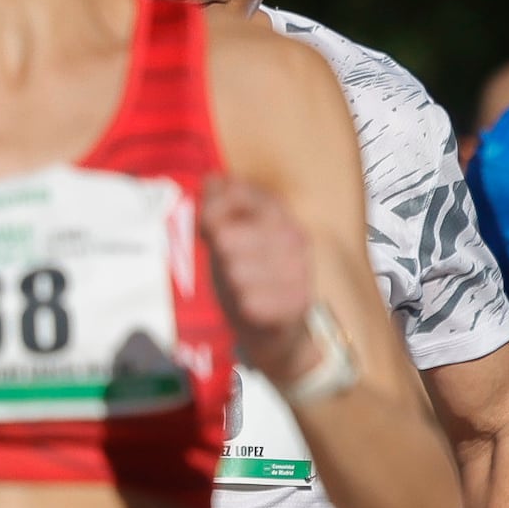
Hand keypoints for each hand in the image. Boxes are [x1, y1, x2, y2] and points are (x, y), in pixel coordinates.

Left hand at [201, 175, 322, 368]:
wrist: (277, 330)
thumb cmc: (249, 277)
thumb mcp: (229, 237)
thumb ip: (219, 207)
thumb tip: (211, 178)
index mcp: (279, 214)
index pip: (236, 193)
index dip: (212, 211)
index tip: (209, 228)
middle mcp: (294, 237)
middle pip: (227, 238)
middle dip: (220, 257)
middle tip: (232, 269)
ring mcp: (299, 270)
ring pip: (234, 271)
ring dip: (230, 284)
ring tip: (243, 288)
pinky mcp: (296, 303)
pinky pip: (246, 300)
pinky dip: (241, 306)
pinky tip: (252, 307)